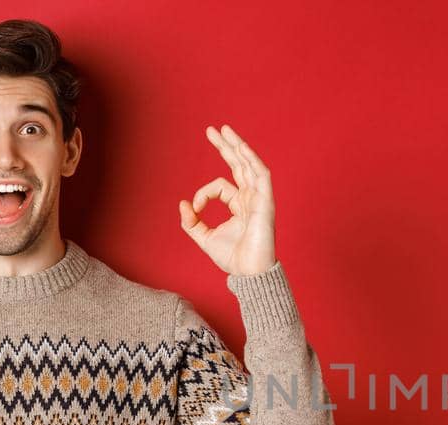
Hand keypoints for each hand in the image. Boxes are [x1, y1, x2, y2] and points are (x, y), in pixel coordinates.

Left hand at [179, 125, 275, 276]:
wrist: (250, 272)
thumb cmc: (233, 258)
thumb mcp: (204, 238)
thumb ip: (191, 222)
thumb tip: (182, 204)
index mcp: (239, 205)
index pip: (220, 186)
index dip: (203, 193)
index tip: (193, 208)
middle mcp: (250, 198)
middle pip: (239, 165)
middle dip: (225, 146)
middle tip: (212, 130)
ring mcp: (259, 198)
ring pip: (249, 164)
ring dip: (238, 146)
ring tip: (224, 130)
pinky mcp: (266, 201)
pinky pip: (261, 175)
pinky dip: (251, 160)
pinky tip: (241, 147)